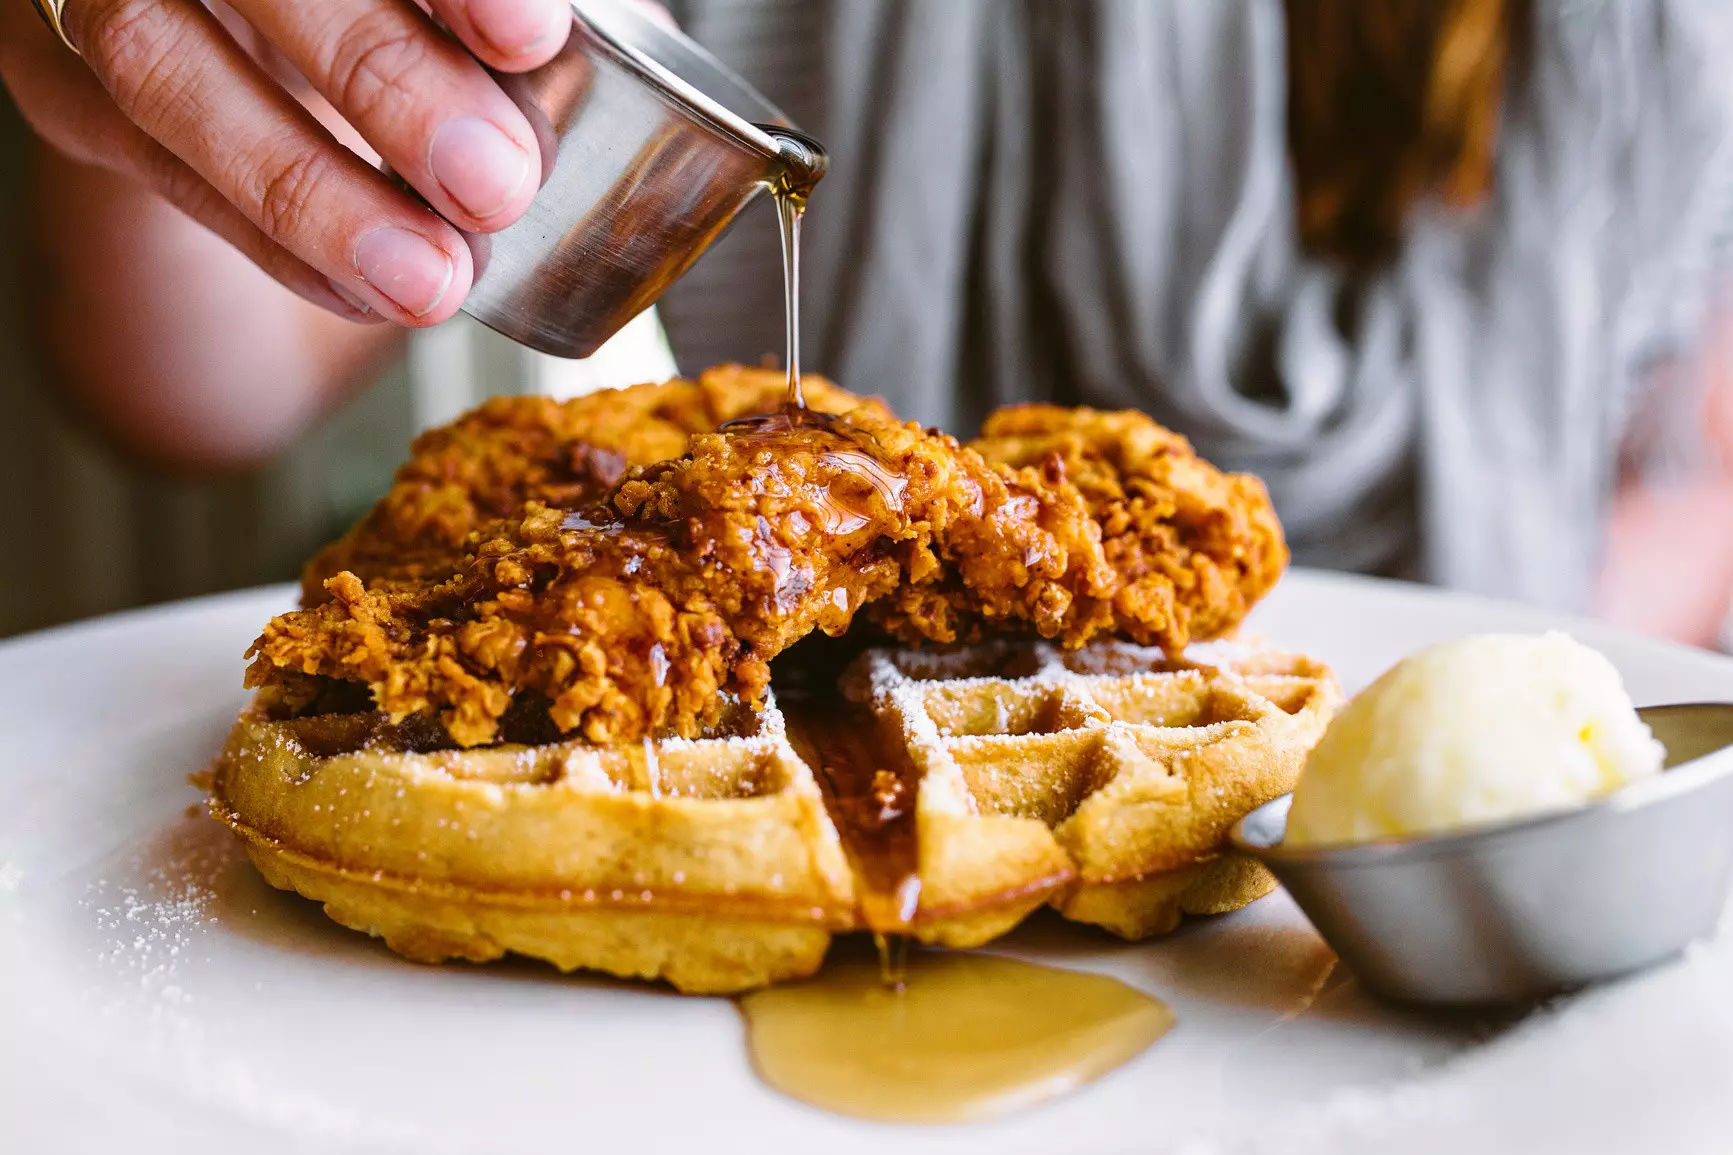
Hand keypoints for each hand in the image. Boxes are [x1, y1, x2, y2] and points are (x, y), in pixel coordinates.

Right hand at [0, 0, 574, 326]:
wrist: (240, 32)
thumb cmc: (374, 5)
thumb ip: (490, 9)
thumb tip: (596, 45)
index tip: (533, 34)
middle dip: (380, 71)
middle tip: (496, 181)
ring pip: (159, 64)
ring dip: (310, 190)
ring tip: (432, 277)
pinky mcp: (55, 75)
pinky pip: (150, 162)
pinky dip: (272, 240)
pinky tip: (368, 291)